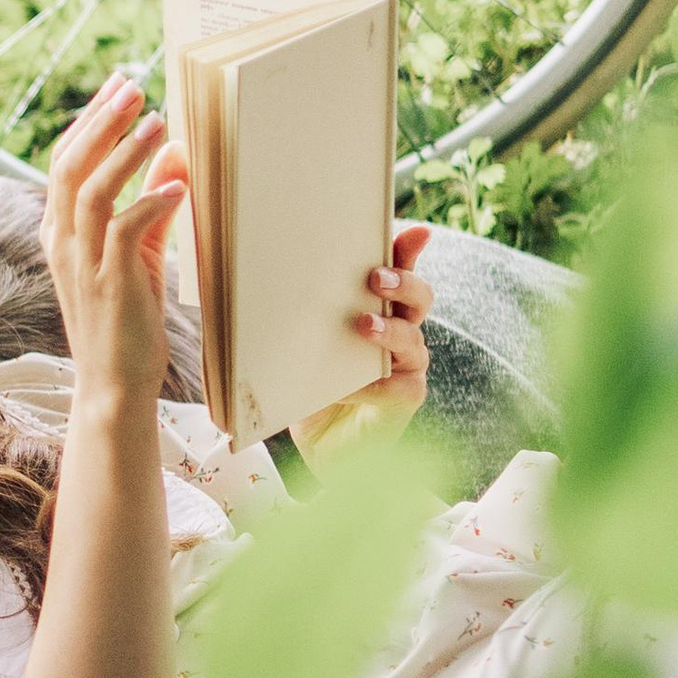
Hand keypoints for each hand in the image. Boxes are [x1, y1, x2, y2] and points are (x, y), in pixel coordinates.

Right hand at [41, 77, 188, 421]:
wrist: (114, 385)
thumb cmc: (126, 321)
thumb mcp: (138, 256)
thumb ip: (152, 207)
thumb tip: (175, 156)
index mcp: (60, 231)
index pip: (64, 161)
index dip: (90, 121)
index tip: (117, 87)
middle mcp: (63, 242)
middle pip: (71, 165)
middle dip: (101, 121)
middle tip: (133, 87)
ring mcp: (83, 263)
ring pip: (93, 190)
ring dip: (125, 152)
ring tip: (156, 122)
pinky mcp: (111, 283)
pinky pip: (125, 230)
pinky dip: (150, 202)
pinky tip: (177, 185)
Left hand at [291, 223, 433, 470]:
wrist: (321, 446)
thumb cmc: (312, 388)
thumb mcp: (301, 346)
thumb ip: (298, 317)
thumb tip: (257, 283)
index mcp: (381, 311)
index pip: (400, 273)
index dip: (408, 251)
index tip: (415, 231)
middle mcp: (402, 334)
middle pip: (419, 297)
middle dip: (403, 282)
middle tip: (375, 278)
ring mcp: (409, 367)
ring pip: (412, 338)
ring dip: (389, 330)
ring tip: (363, 325)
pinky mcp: (406, 399)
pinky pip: (397, 386)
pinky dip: (371, 384)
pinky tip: (349, 388)